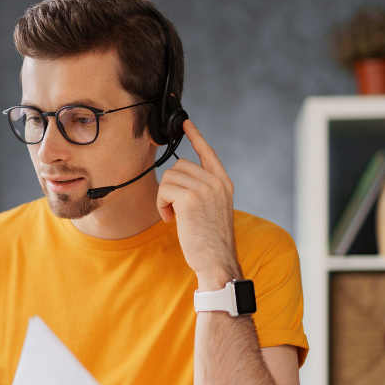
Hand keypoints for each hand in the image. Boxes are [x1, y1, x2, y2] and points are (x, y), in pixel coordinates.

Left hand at [156, 120, 240, 289]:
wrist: (217, 261)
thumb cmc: (211, 242)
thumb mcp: (213, 211)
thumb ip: (203, 192)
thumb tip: (180, 181)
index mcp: (223, 184)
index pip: (208, 153)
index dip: (196, 136)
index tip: (187, 123)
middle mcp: (216, 182)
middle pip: (179, 165)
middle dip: (170, 186)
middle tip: (174, 209)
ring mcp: (205, 188)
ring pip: (169, 177)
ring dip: (164, 197)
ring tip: (174, 216)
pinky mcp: (190, 198)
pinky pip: (164, 189)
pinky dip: (161, 205)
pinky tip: (170, 219)